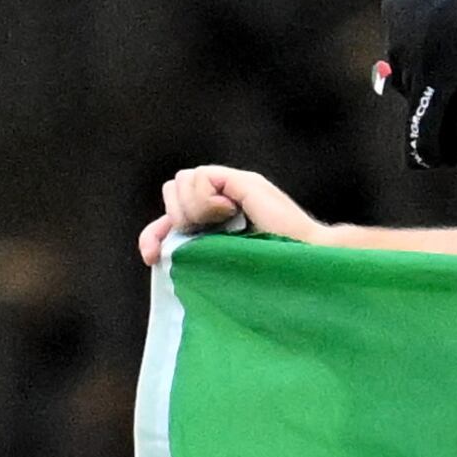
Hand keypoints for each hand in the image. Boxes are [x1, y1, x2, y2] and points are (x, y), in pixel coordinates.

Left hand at [139, 165, 326, 265]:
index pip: (170, 217)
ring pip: (181, 181)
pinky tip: (230, 212)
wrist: (305, 266)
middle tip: (201, 236)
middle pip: (172, 189)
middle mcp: (223, 202)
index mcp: (216, 226)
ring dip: (192, 209)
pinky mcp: (242, 183)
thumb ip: (195, 256)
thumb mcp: (219, 268)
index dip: (155, 234)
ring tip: (220, 224)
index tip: (151, 258)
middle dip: (175, 217)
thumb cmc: (269, 278)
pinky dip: (205, 201)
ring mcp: (233, 189)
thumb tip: (160, 252)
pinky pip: (201, 178)